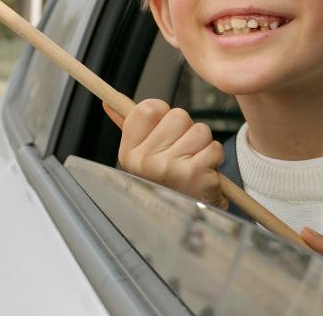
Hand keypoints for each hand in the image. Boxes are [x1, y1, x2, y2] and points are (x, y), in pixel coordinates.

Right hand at [104, 100, 226, 209]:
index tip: (164, 129)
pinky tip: (204, 174)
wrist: (188, 219)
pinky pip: (214, 147)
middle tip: (181, 154)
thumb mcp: (143, 157)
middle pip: (178, 115)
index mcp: (129, 154)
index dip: (163, 113)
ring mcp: (169, 168)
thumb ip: (132, 127)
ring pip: (200, 130)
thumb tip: (108, 102)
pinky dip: (214, 158)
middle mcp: (145, 162)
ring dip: (203, 145)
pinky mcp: (194, 175)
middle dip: (187, 131)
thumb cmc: (168, 183)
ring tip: (194, 164)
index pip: (148, 108)